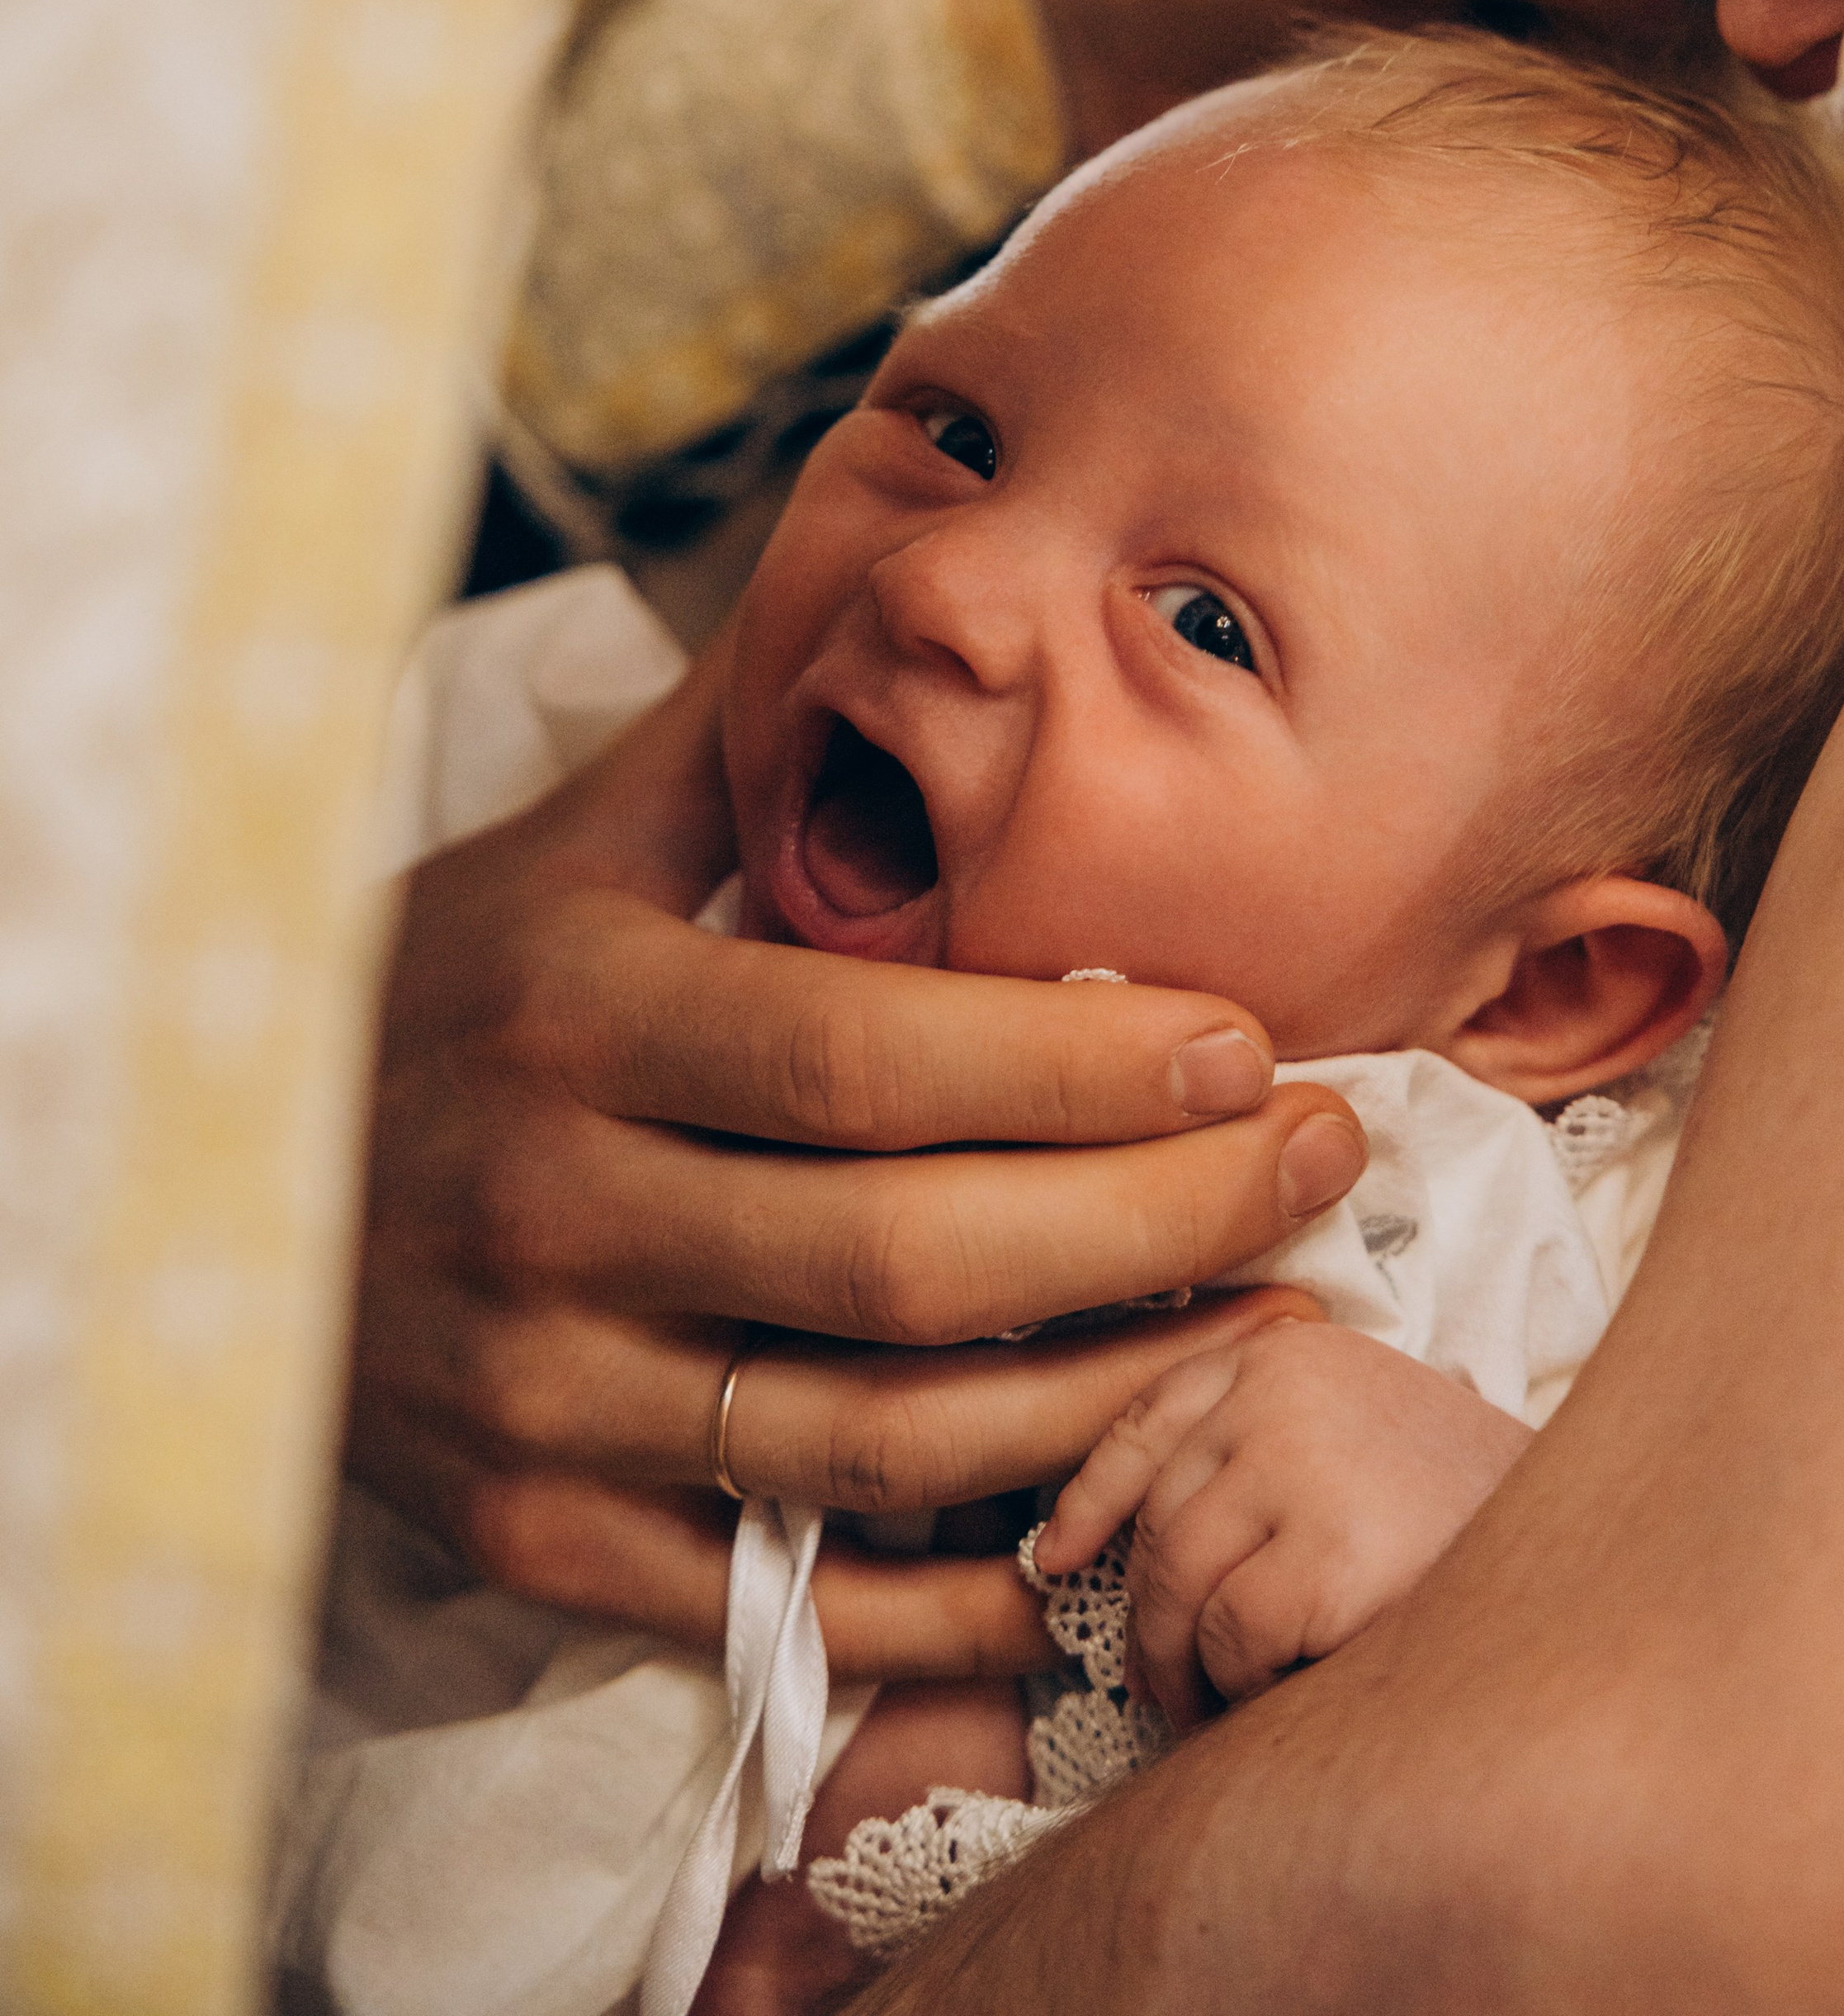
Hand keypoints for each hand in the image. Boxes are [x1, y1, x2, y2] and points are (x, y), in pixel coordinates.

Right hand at [349, 642, 1365, 1674]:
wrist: (209, 1192)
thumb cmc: (448, 994)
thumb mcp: (562, 844)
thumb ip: (738, 735)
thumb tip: (919, 565)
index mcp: (580, 1014)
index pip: (870, 1058)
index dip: (1081, 1068)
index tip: (1257, 1043)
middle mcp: (556, 1211)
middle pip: (907, 1256)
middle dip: (1157, 1221)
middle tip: (1324, 1166)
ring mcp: (539, 1392)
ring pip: (872, 1436)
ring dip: (1103, 1396)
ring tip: (1269, 1316)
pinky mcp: (534, 1527)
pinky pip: (780, 1590)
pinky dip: (953, 1583)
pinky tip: (1103, 1514)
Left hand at [1033, 1320, 1529, 1732]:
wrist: (1588, 1563)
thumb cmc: (1461, 1521)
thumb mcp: (1354, 1444)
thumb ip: (1257, 1459)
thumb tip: (1107, 1549)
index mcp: (1290, 1353)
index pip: (1150, 1417)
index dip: (1091, 1496)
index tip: (1056, 1559)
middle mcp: (1283, 1387)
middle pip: (1158, 1517)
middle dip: (1146, 1618)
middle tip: (1161, 1690)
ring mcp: (1302, 1461)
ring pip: (1178, 1585)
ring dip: (1187, 1666)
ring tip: (1218, 1709)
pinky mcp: (1327, 1552)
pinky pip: (1231, 1639)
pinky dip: (1244, 1688)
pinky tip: (1286, 1698)